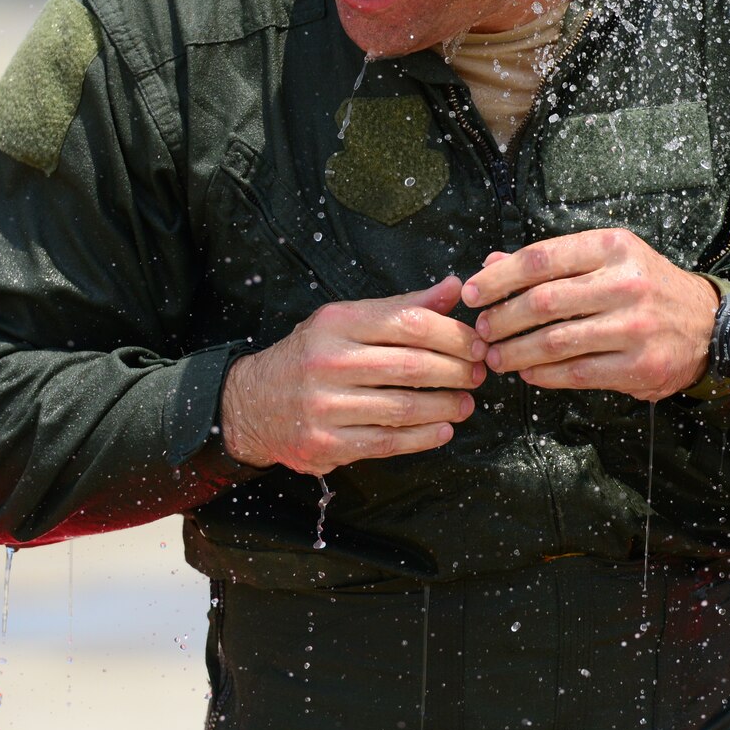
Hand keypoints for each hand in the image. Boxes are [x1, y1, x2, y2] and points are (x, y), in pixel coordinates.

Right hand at [220, 275, 484, 474]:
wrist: (250, 403)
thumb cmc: (312, 355)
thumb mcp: (348, 320)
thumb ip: (402, 306)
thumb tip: (454, 287)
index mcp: (338, 323)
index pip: (410, 323)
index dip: (453, 335)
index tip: (478, 343)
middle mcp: (328, 361)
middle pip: (412, 366)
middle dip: (457, 371)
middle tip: (479, 374)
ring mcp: (324, 405)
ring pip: (403, 407)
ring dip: (445, 406)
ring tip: (466, 403)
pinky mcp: (324, 442)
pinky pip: (386, 441)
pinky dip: (422, 437)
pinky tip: (443, 429)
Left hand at [461, 228, 717, 400]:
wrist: (707, 325)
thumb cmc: (647, 286)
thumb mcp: (608, 258)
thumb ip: (552, 261)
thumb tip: (492, 264)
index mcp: (613, 247)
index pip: (541, 259)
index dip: (498, 278)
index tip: (471, 293)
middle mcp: (625, 283)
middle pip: (543, 301)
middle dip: (502, 319)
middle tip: (482, 331)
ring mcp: (634, 326)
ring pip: (555, 341)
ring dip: (515, 352)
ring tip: (496, 356)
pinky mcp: (639, 365)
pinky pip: (576, 372)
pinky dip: (544, 375)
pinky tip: (528, 372)